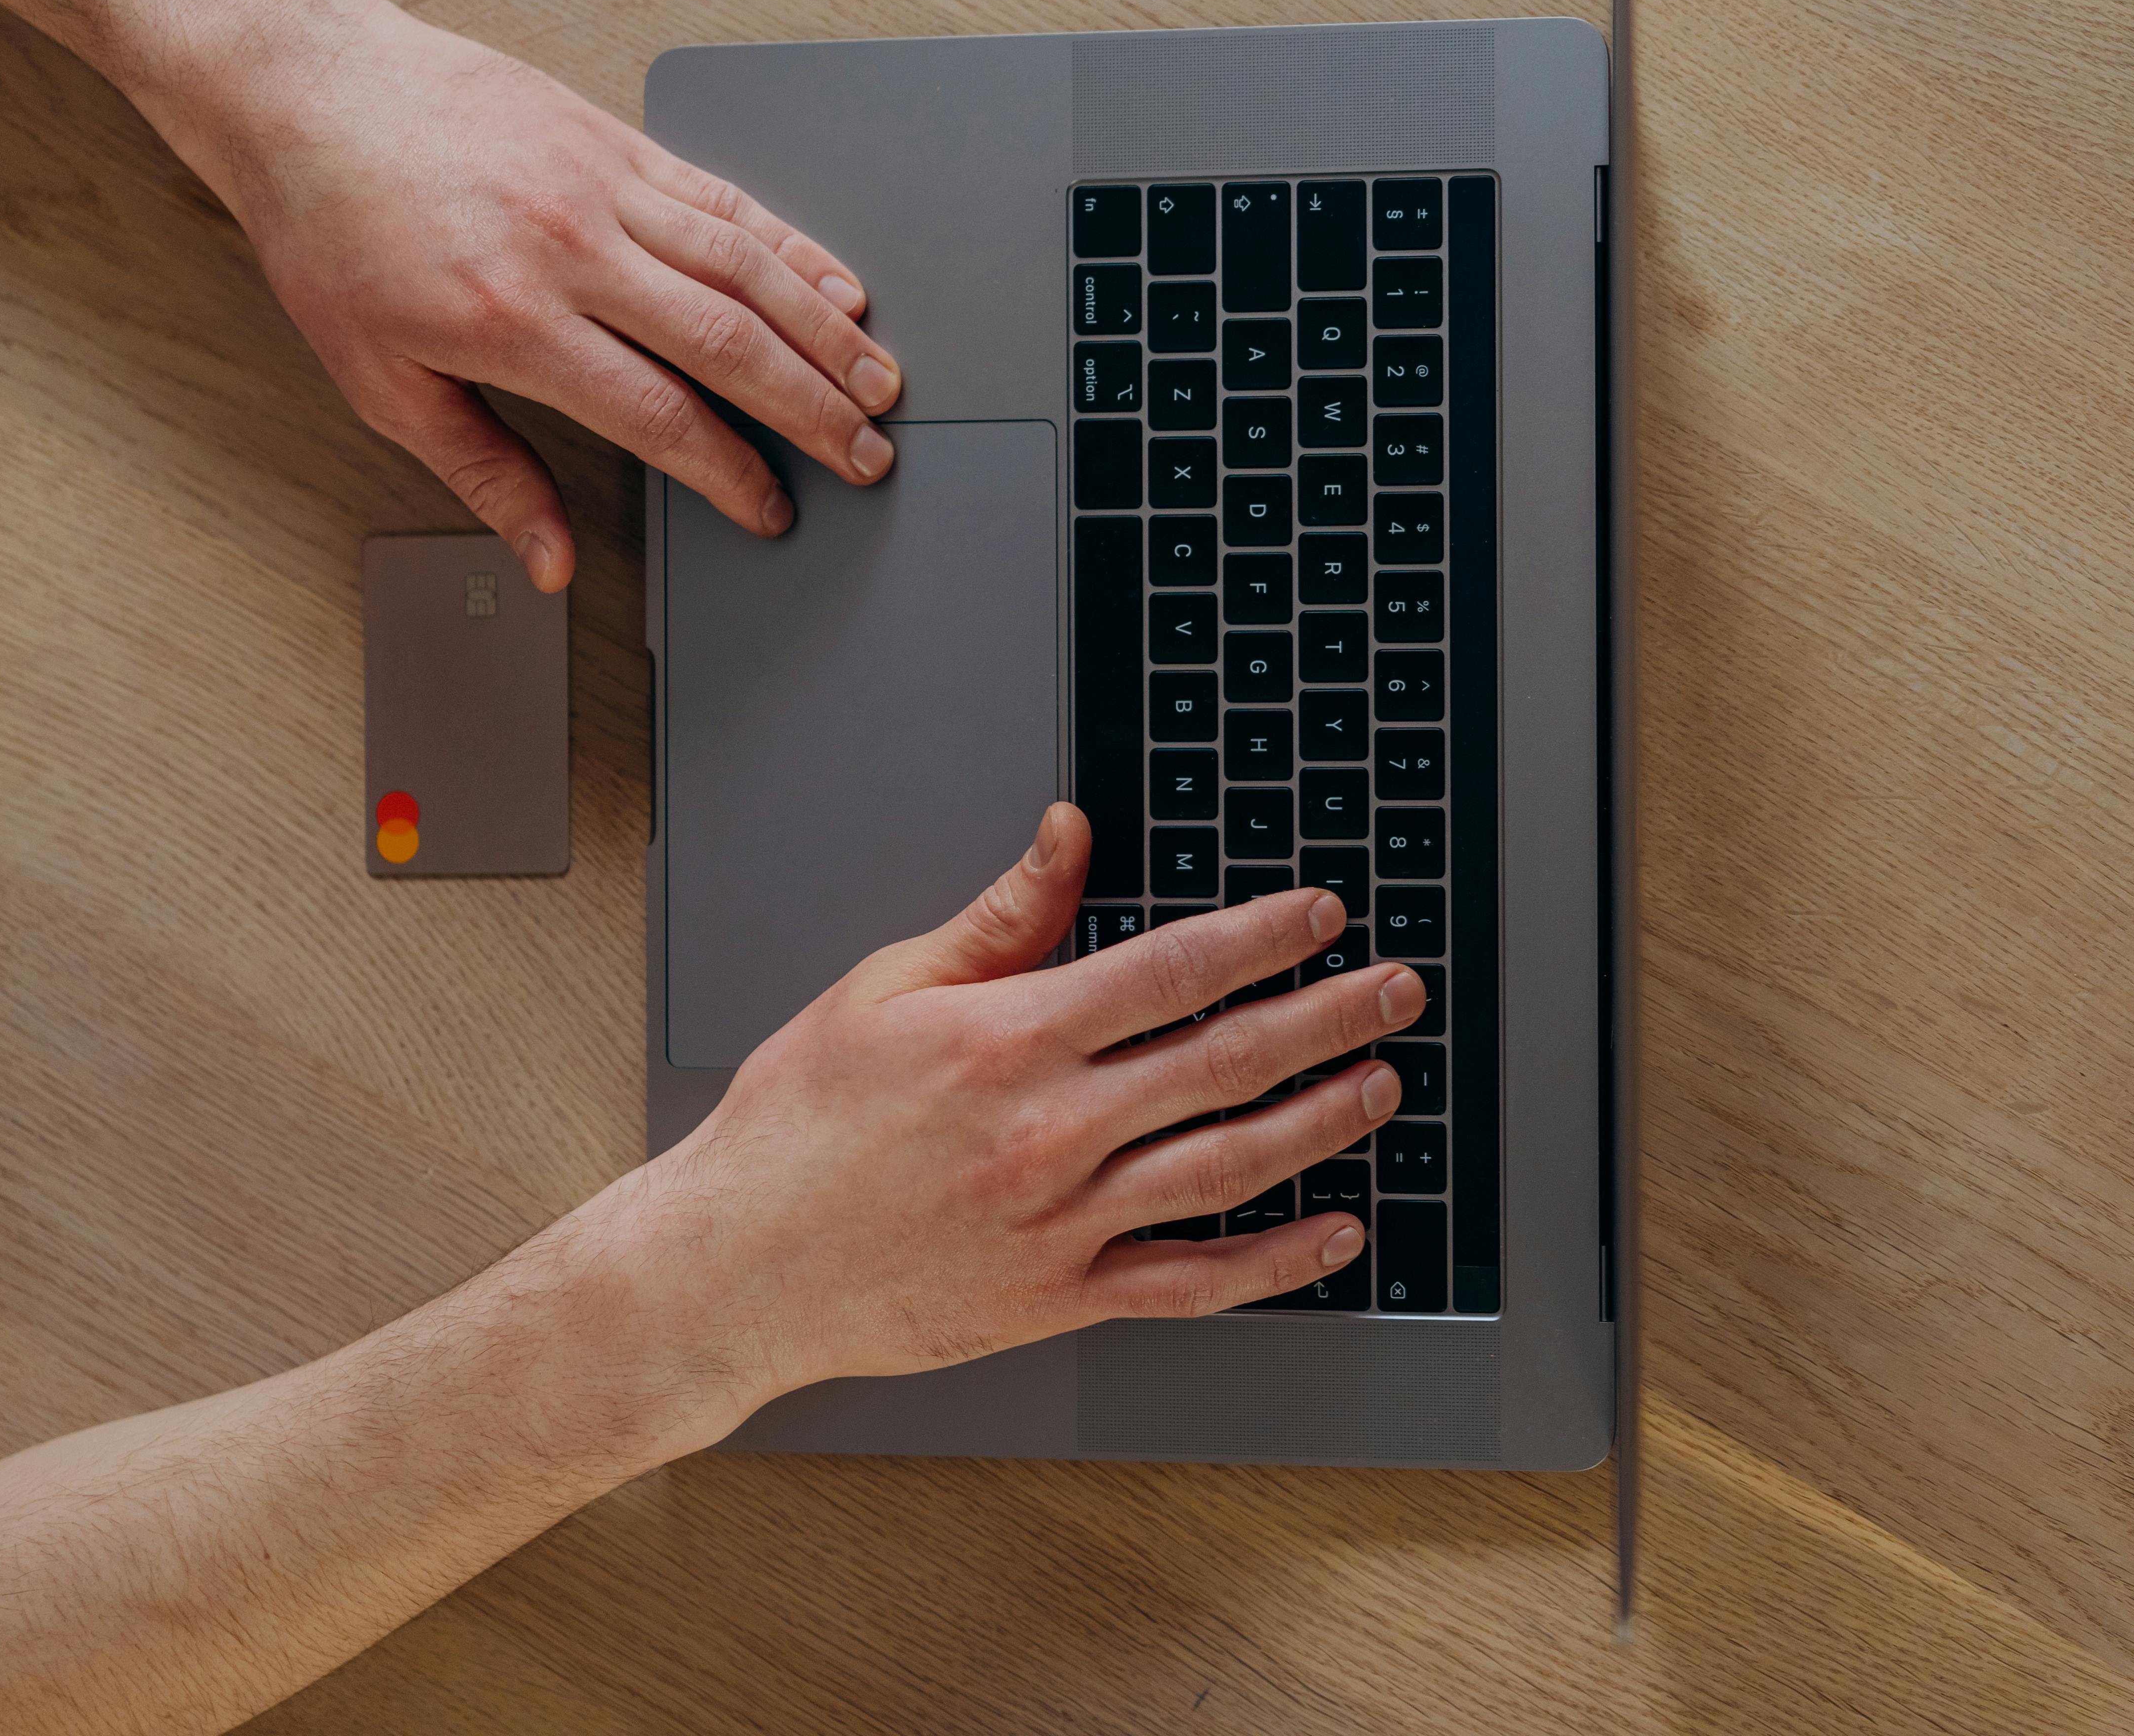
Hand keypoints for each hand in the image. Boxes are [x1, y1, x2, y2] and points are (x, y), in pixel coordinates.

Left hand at [147, 0, 901, 588]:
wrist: (301, 88)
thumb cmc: (329, 233)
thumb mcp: (379, 381)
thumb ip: (482, 474)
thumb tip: (549, 560)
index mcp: (513, 322)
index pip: (661, 414)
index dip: (731, 474)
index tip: (770, 510)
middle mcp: (571, 249)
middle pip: (731, 343)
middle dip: (815, 410)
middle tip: (871, 456)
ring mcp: (599, 185)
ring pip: (748, 268)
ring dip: (827, 333)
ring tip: (880, 384)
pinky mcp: (611, 138)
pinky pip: (723, 199)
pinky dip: (791, 247)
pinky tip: (836, 284)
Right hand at [619, 803, 1419, 1451]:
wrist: (738, 1263)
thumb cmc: (800, 1124)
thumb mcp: (886, 989)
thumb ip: (1000, 917)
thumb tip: (1069, 835)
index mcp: (1011, 1041)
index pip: (1172, 972)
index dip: (1263, 937)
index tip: (1321, 915)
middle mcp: (1051, 1130)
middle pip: (1224, 1061)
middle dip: (1326, 1017)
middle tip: (1395, 989)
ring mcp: (1063, 1221)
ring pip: (1228, 1167)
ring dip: (1320, 1122)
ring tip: (1381, 1084)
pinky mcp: (1059, 1298)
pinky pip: (1192, 1282)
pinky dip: (1275, 1262)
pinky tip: (1335, 1232)